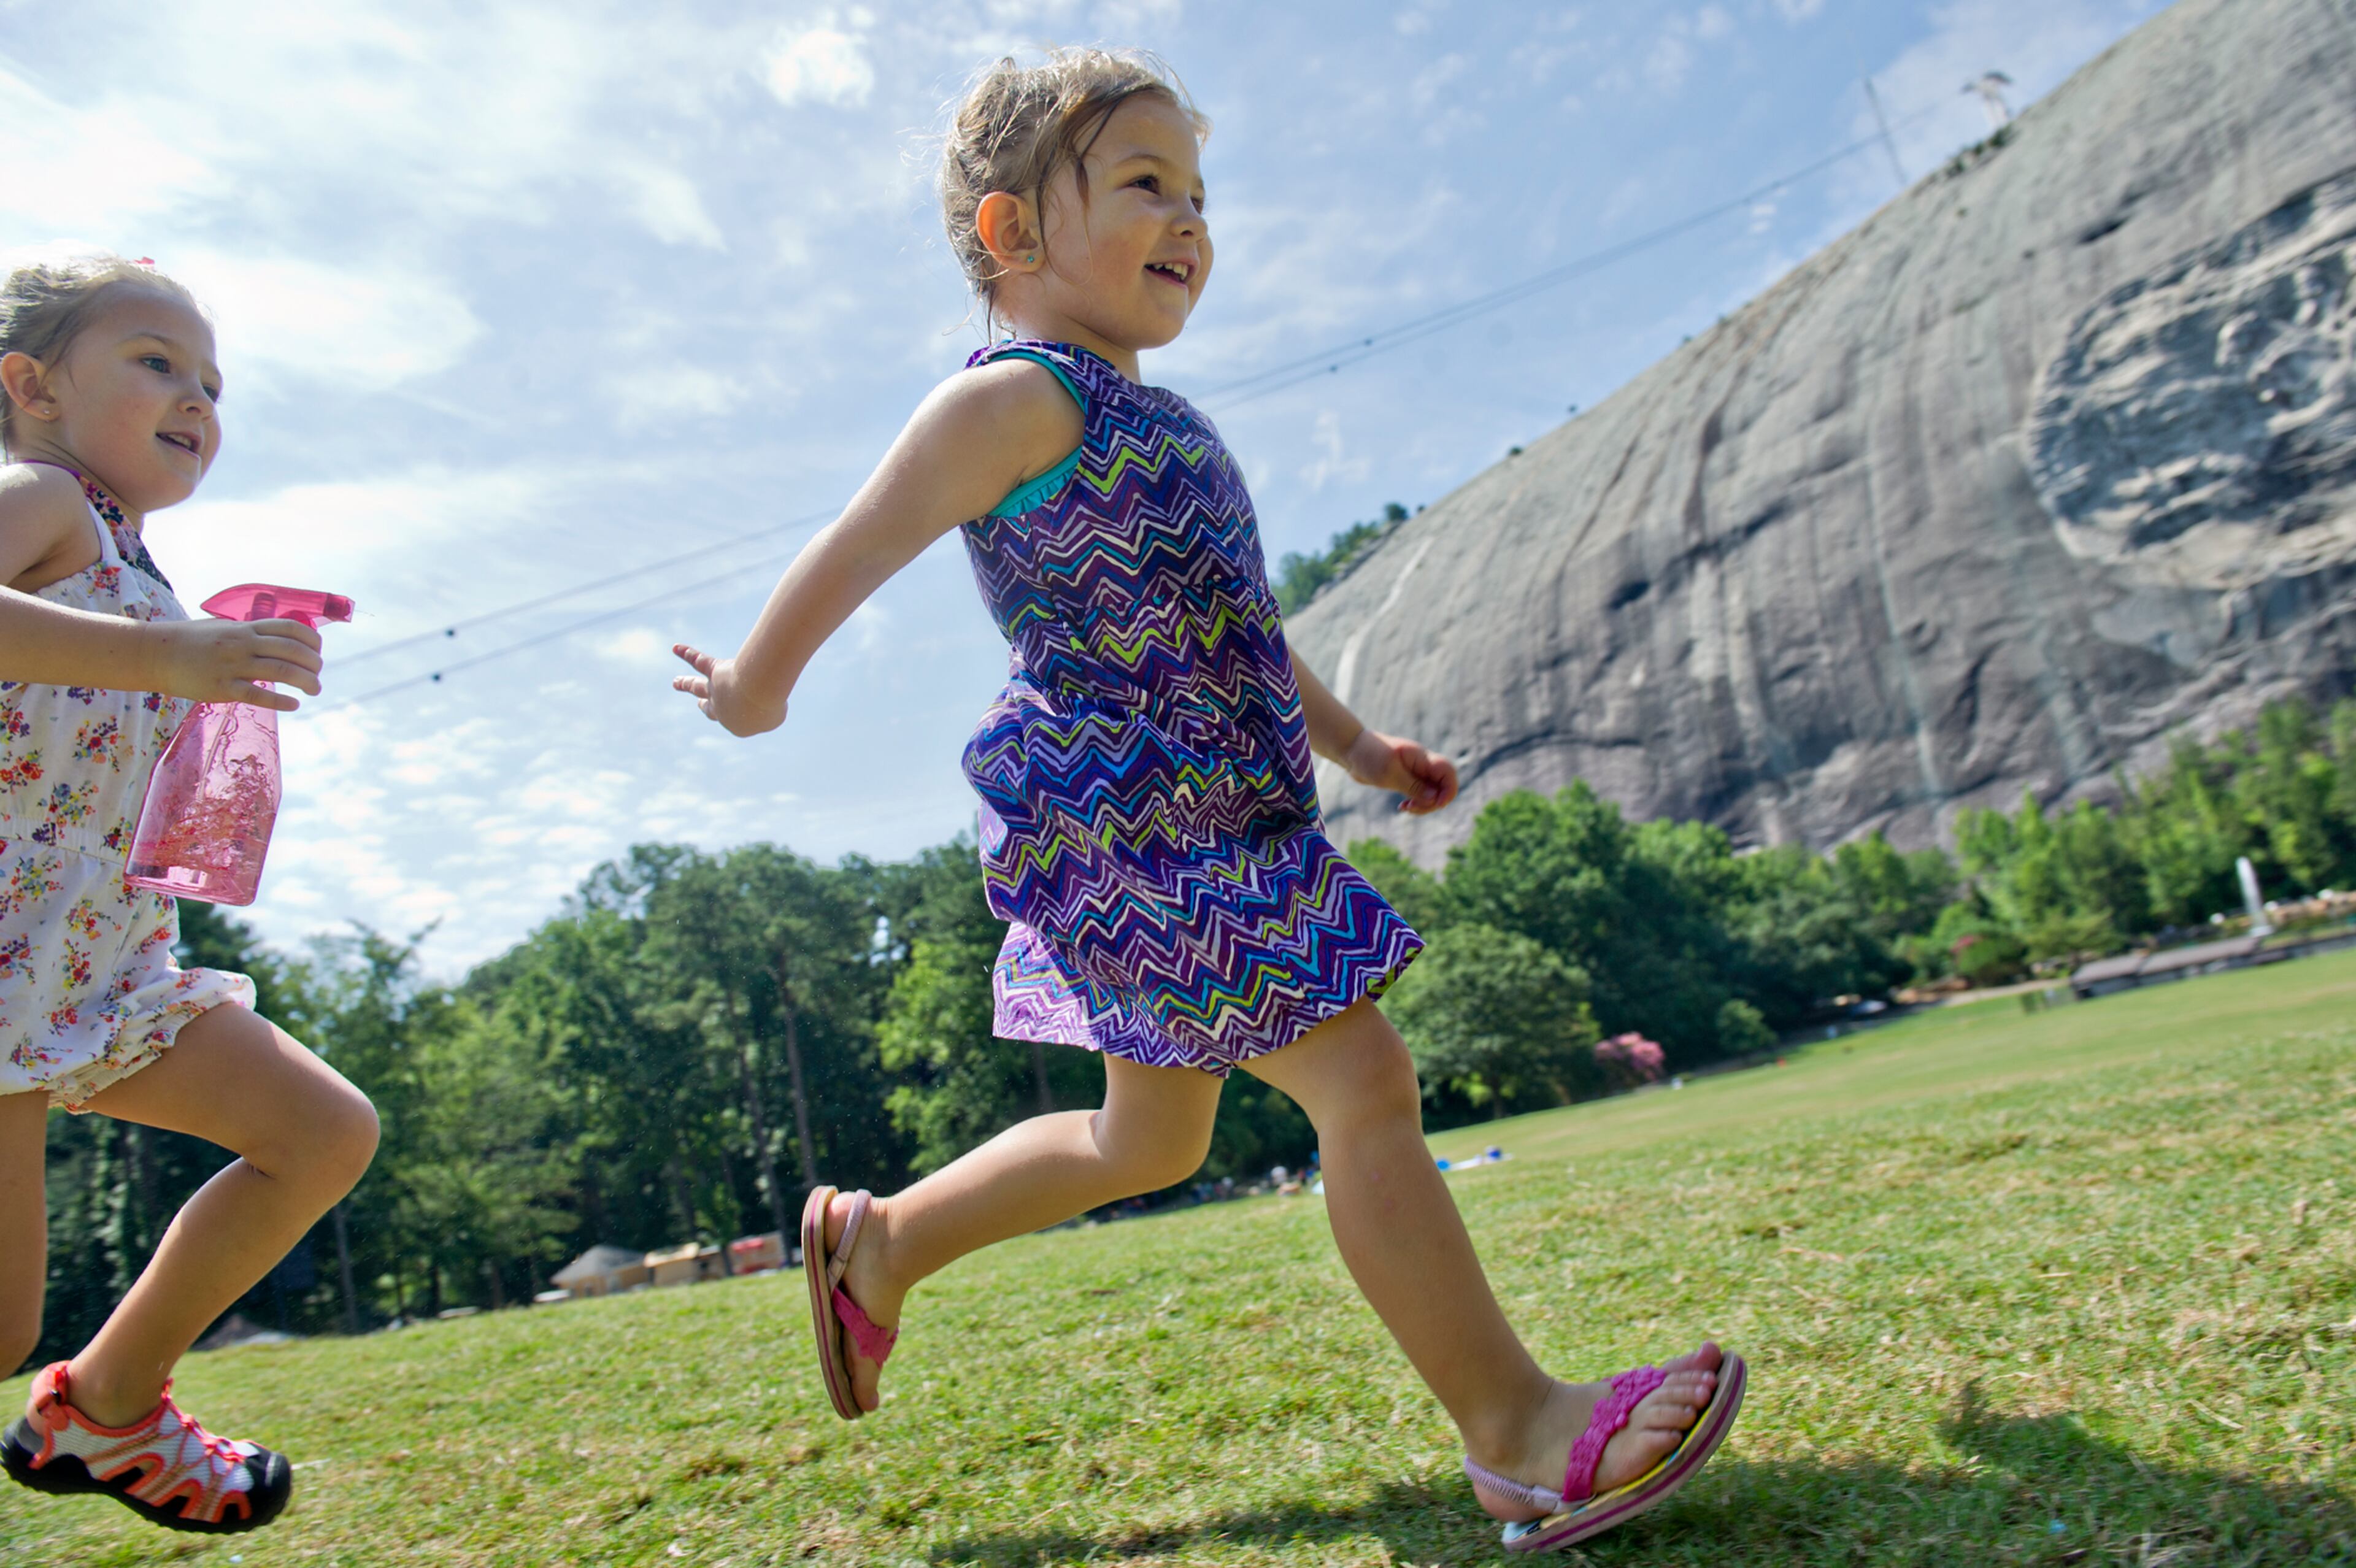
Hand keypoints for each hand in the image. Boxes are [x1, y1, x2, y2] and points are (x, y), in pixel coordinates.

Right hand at [151, 617, 323, 711]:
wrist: (155, 653)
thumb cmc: (192, 641)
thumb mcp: (224, 628)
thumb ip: (251, 633)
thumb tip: (280, 639)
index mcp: (245, 628)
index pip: (290, 628)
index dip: (311, 640)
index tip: (318, 651)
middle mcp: (242, 644)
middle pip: (291, 650)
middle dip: (313, 664)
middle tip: (319, 675)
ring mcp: (232, 665)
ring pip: (281, 671)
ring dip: (305, 682)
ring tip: (315, 690)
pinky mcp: (221, 688)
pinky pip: (257, 695)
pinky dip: (281, 701)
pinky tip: (294, 705)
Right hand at [671, 642, 787, 736]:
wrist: (758, 692)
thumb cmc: (770, 703)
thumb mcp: (777, 711)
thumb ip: (772, 707)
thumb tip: (768, 695)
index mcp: (738, 725)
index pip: (743, 717)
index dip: (754, 709)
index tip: (765, 705)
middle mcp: (723, 711)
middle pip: (710, 709)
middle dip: (705, 705)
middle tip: (699, 703)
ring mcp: (716, 691)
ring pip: (697, 687)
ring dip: (686, 684)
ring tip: (676, 682)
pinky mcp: (715, 672)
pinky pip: (699, 662)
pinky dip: (689, 654)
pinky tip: (677, 648)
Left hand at [1343, 729, 1459, 814]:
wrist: (1352, 750)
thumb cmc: (1368, 757)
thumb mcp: (1389, 774)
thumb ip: (1413, 786)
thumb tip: (1436, 798)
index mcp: (1420, 757)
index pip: (1447, 771)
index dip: (1449, 790)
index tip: (1437, 805)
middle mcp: (1422, 763)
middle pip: (1443, 784)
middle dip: (1433, 801)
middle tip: (1412, 808)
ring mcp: (1415, 771)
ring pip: (1432, 791)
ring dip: (1424, 804)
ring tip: (1406, 808)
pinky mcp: (1407, 778)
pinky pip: (1420, 792)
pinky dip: (1416, 801)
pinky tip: (1403, 807)